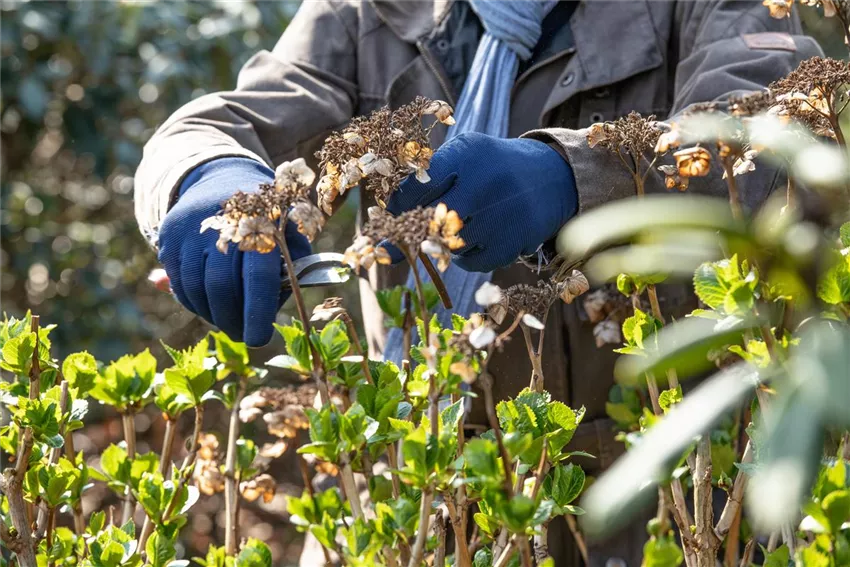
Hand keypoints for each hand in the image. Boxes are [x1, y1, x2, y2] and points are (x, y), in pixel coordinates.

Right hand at [158, 158, 310, 345]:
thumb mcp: (291, 232)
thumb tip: (275, 305)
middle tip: (243, 335)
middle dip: (231, 320)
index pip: (257, 275)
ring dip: (210, 314)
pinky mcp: (169, 235)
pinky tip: (207, 305)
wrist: (222, 178)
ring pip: (195, 289)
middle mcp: (222, 224)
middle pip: (221, 287)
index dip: (257, 310)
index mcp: (260, 224)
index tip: (258, 339)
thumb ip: (293, 268)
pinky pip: (178, 282)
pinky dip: (192, 302)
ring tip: (226, 320)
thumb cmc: (268, 217)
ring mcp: (191, 229)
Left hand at [386, 133, 576, 271]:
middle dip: (412, 232)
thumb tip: (385, 225)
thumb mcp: (464, 156)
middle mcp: (486, 180)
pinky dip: (465, 257)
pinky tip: (476, 240)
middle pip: (430, 219)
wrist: (552, 177)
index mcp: (467, 152)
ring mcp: (503, 212)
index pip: (417, 185)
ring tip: (455, 228)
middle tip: (407, 238)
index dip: (397, 207)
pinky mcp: (515, 240)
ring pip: (449, 244)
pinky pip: (471, 262)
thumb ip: (425, 181)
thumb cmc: (492, 168)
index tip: (390, 218)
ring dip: (443, 243)